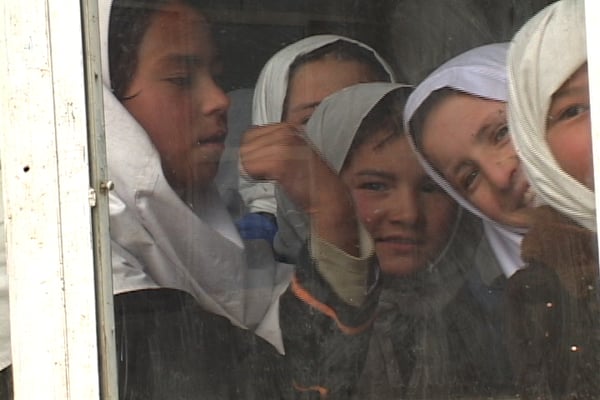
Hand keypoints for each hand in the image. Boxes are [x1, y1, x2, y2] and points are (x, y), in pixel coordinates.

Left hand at [240, 123, 358, 255]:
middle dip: (252, 160)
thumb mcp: (292, 151)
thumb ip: (273, 144)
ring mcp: (283, 145)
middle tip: (270, 171)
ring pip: (246, 157)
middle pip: (246, 144)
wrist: (327, 195)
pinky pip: (250, 167)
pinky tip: (272, 179)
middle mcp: (285, 132)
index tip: (267, 162)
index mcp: (287, 127)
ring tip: (273, 175)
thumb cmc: (309, 177)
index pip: (250, 134)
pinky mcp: (279, 162)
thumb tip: (245, 146)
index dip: (253, 151)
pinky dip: (256, 176)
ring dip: (254, 170)